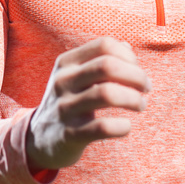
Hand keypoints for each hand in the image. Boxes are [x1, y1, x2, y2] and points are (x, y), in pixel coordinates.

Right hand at [27, 36, 150, 169]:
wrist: (38, 139)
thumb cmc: (69, 102)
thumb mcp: (76, 76)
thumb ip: (101, 59)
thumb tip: (127, 47)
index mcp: (66, 63)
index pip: (104, 45)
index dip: (128, 56)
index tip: (138, 71)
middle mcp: (63, 81)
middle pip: (107, 66)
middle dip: (136, 76)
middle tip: (146, 88)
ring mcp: (64, 108)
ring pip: (106, 94)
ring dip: (133, 99)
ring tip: (140, 105)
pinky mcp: (69, 134)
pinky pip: (102, 127)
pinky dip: (122, 126)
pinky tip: (126, 126)